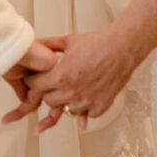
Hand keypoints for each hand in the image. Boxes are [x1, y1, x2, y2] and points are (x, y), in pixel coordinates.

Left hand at [4, 26, 136, 132]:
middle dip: (47, 91)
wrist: (122, 47)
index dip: (33, 81)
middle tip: (53, 82)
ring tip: (72, 86)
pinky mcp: (100, 107)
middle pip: (48, 101)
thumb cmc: (98, 43)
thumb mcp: (68, 41)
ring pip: (65, 110)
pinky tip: (85, 95)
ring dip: (65, 100)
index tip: (36, 78)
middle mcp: (72, 92)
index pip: (35, 86)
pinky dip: (83, 108)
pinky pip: (84, 115)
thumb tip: (33, 45)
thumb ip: (48, 45)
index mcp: (62, 76)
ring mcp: (86, 102)